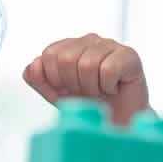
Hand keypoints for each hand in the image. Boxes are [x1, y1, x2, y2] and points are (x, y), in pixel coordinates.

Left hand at [23, 33, 149, 124]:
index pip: (49, 54)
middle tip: (85, 92)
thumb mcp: (55, 94)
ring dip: (91, 87)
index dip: (55, 79)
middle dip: (73, 84)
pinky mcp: (129, 55)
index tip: (68, 89)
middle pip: (66, 58)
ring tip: (99, 91)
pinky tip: (113, 88)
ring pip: (87, 64)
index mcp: (69, 46)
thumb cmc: (87, 104)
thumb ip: (39, 80)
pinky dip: (108, 86)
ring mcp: (109, 45)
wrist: (116, 121)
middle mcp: (89, 40)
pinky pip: (108, 69)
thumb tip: (33, 65)